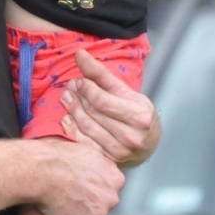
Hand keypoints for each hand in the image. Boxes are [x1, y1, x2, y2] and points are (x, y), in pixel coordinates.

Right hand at [31, 137, 124, 214]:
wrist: (40, 171)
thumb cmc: (56, 156)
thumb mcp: (84, 148)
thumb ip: (97, 159)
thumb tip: (96, 156)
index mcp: (115, 175)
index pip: (112, 185)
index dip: (97, 186)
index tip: (84, 186)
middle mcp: (112, 194)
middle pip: (107, 201)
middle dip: (94, 200)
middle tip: (75, 196)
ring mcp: (101, 212)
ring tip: (68, 208)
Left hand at [59, 48, 160, 166]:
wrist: (149, 142)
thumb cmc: (137, 113)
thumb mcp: (125, 91)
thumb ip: (101, 74)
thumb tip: (79, 53)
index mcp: (139, 116)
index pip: (102, 100)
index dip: (86, 89)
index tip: (79, 81)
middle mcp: (132, 136)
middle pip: (94, 114)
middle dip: (78, 99)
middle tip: (68, 88)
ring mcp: (121, 151)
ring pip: (88, 128)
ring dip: (73, 112)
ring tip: (66, 99)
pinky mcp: (110, 161)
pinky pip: (85, 144)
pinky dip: (72, 130)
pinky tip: (66, 119)